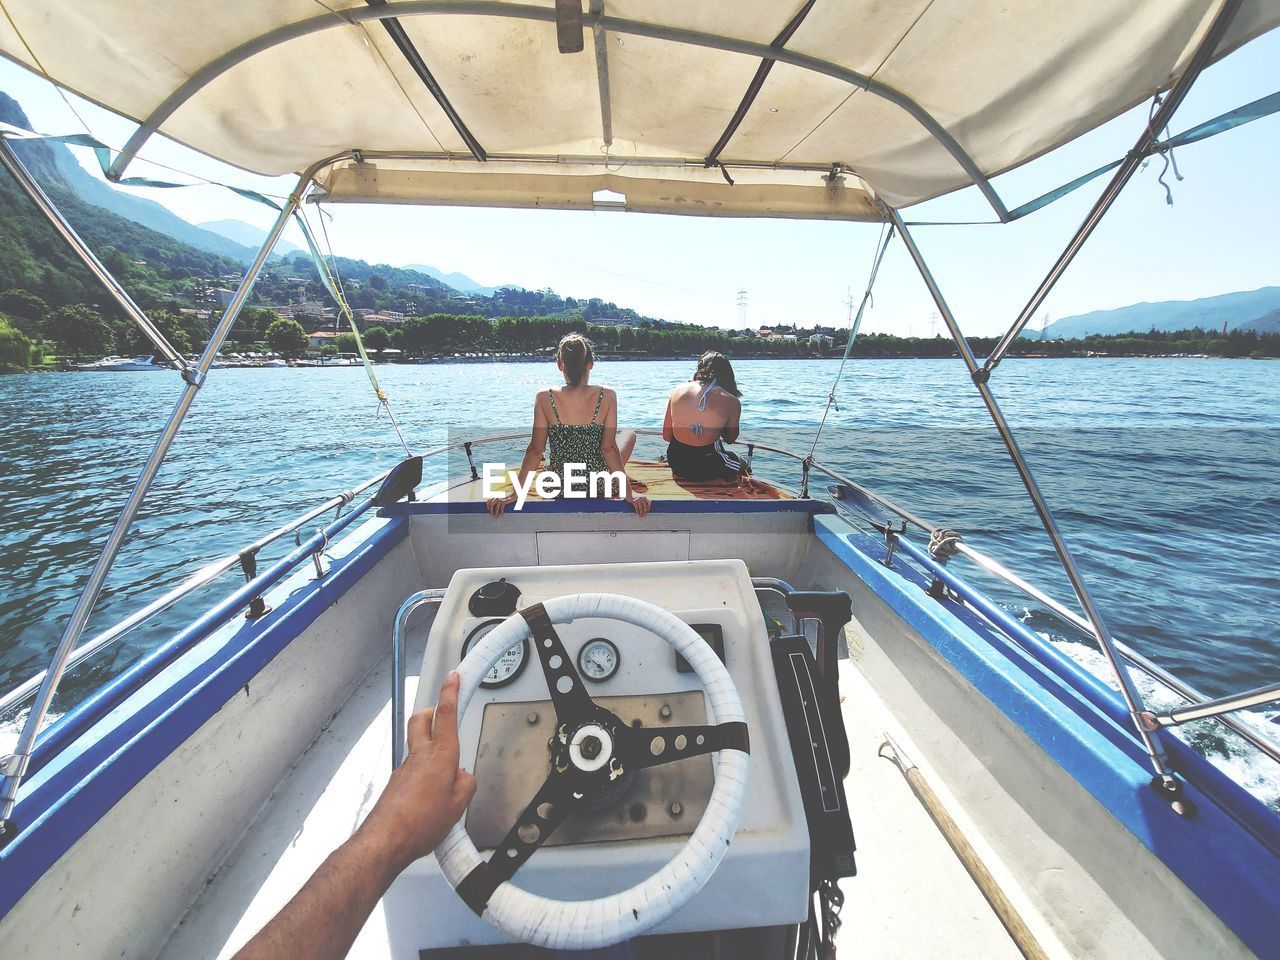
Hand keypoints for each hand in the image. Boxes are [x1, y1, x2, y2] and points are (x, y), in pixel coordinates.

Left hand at [358, 673, 475, 873]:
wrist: (385, 841)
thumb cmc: (418, 824)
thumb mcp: (458, 807)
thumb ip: (465, 785)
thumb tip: (462, 777)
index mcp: (440, 757)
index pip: (445, 714)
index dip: (450, 692)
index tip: (453, 678)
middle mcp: (419, 756)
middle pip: (422, 719)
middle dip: (432, 710)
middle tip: (443, 712)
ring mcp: (404, 768)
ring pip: (417, 743)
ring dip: (429, 744)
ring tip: (444, 768)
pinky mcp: (396, 782)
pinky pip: (412, 767)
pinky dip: (423, 770)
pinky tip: (430, 793)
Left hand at [486, 493, 515, 516]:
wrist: (513, 496)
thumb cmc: (506, 500)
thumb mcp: (500, 500)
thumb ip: (496, 503)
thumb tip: (493, 510)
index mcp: (494, 497)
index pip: (488, 501)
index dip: (487, 506)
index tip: (488, 510)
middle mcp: (496, 498)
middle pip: (491, 504)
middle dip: (491, 510)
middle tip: (492, 514)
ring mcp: (500, 499)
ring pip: (496, 507)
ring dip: (496, 512)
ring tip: (497, 516)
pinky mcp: (504, 501)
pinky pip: (502, 507)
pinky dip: (501, 511)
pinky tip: (501, 514)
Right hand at [627, 493, 651, 516]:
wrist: (629, 493)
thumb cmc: (635, 495)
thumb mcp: (641, 496)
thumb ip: (644, 500)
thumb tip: (645, 507)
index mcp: (645, 497)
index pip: (649, 503)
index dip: (649, 507)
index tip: (647, 511)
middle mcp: (642, 498)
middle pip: (645, 506)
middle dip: (645, 511)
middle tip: (644, 515)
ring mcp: (638, 500)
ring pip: (641, 508)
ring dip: (641, 512)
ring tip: (641, 515)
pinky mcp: (634, 501)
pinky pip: (636, 507)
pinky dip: (637, 511)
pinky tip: (637, 513)